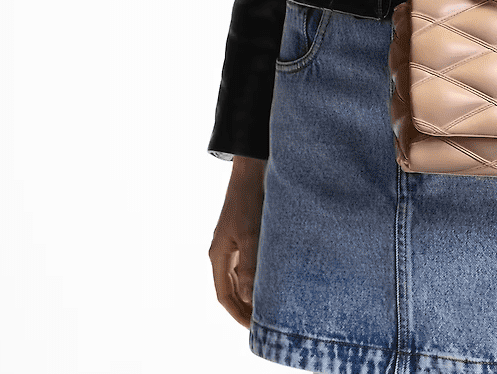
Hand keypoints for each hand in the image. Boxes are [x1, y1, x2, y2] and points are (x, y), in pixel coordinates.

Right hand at [208, 156, 265, 328]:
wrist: (253, 169)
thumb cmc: (249, 200)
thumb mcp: (251, 234)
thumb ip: (249, 266)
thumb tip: (249, 298)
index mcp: (219, 255)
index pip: (225, 295)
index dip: (238, 314)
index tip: (254, 328)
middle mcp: (224, 252)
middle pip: (232, 289)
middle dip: (246, 307)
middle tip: (266, 322)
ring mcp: (235, 242)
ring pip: (242, 275)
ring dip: (254, 290)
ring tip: (274, 303)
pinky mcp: (247, 232)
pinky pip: (251, 261)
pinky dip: (261, 273)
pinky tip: (277, 276)